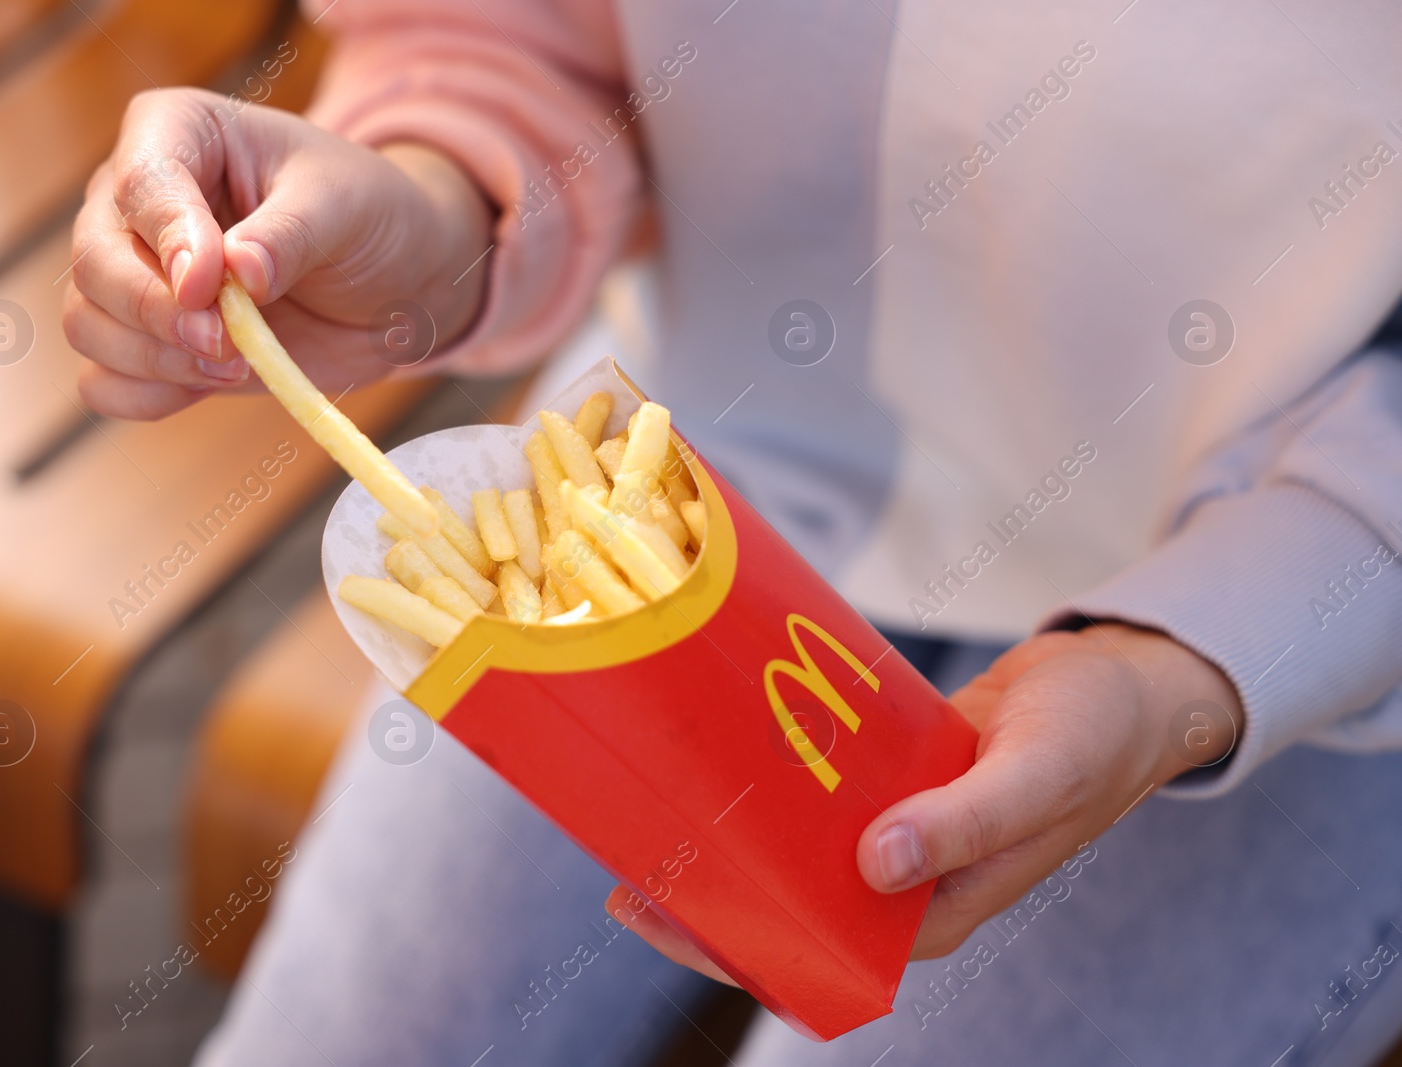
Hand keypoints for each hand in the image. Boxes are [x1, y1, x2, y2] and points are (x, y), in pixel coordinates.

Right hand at [64, 88, 492, 418]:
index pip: (141, 182)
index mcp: (178, 132)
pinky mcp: (151, 342)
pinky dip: (145, 396)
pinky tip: (206, 387)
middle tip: (226, 343)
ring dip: (154, 360)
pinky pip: (104, 380)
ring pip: (87, 322)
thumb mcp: (346, 208)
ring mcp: (134, 272)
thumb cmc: (369, 218)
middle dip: (155, 313)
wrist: (396, 283)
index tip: (210, 287)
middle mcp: (135, 199)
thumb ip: (289, 236)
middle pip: (95, 261)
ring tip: (234, 365)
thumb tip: (235, 272)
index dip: (168, 241)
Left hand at [610, 623, 1242, 981]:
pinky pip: (819, 795)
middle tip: (627, 853)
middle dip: (709, 891)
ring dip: (733, 834)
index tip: (657, 907)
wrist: (1122, 683)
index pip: (815, 950)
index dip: (732, 940)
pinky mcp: (891, 785)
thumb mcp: (1034, 778)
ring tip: (656, 805)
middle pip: (788, 902)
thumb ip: (961, 825)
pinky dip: (774, 784)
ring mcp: (895, 834)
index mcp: (935, 913)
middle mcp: (904, 885)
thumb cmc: (1093, 738)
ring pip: (796, 848)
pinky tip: (718, 756)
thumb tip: (875, 867)